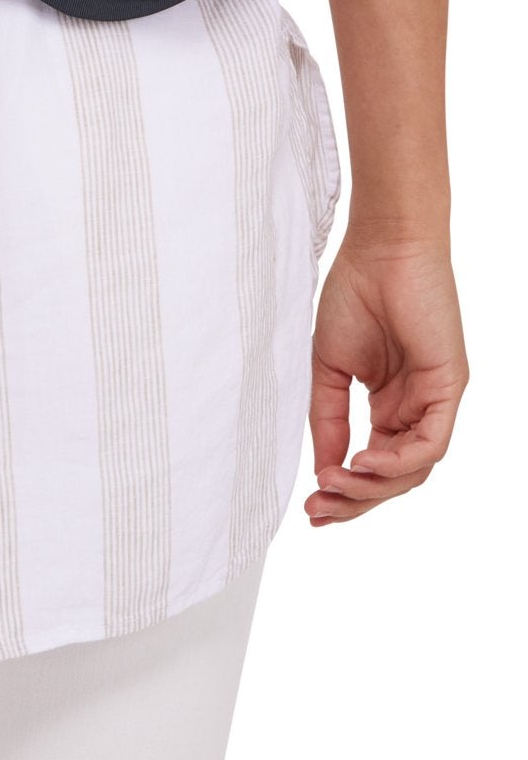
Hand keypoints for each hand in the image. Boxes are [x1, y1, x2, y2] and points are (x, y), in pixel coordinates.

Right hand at [306, 237, 466, 524]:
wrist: (379, 249)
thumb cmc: (354, 294)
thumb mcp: (329, 370)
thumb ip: (329, 421)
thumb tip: (325, 471)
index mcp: (391, 405)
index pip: (375, 468)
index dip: (344, 494)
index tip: (309, 509)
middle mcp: (417, 408)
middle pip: (394, 480)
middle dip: (354, 501)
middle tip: (316, 510)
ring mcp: (436, 400)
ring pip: (414, 471)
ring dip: (371, 487)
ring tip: (333, 483)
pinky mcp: (450, 387)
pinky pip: (431, 444)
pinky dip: (397, 463)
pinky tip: (362, 462)